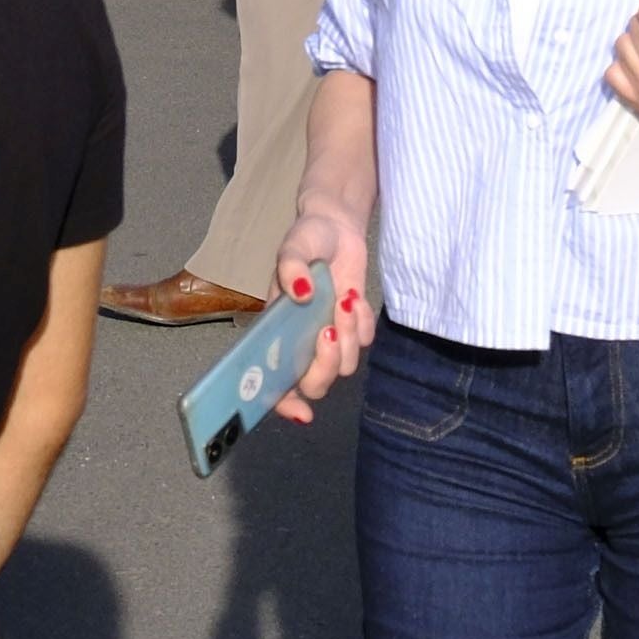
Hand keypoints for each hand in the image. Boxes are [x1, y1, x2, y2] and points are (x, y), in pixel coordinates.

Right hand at [268, 205, 376, 424]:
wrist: (336, 227)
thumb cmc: (306, 239)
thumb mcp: (293, 246)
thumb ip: (291, 266)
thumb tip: (300, 291)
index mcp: (276, 333)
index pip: (273, 382)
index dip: (283, 404)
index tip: (301, 412)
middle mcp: (301, 343)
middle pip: (315, 384)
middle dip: (325, 365)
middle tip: (330, 331)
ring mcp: (329, 338)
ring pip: (344, 366)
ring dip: (348, 336)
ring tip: (343, 299)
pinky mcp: (354, 328)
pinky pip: (365, 343)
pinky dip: (363, 323)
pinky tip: (353, 296)